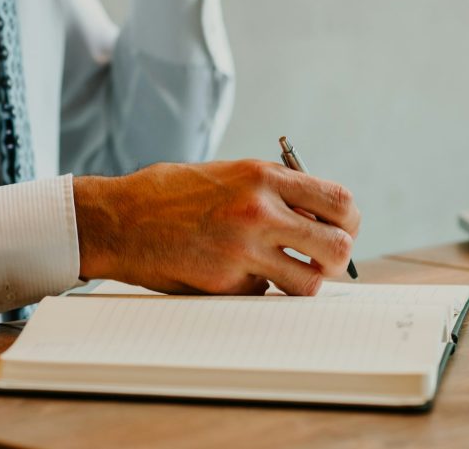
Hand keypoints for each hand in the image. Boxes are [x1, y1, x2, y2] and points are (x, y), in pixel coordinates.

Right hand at [73, 160, 360, 295]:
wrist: (120, 219)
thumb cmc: (173, 193)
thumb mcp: (232, 173)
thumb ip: (276, 190)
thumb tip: (320, 214)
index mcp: (264, 177)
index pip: (339, 201)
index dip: (349, 222)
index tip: (342, 230)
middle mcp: (260, 212)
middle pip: (336, 247)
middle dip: (337, 259)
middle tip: (322, 260)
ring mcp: (243, 251)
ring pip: (308, 282)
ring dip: (302, 282)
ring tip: (283, 272)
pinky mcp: (225, 284)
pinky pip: (264, 294)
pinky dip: (257, 289)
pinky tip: (232, 273)